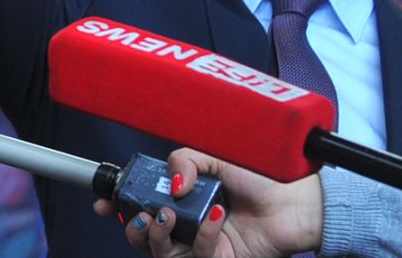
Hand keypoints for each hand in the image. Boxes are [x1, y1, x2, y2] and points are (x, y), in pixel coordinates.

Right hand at [90, 149, 321, 257]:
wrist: (299, 201)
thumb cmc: (264, 176)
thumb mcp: (217, 154)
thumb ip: (185, 160)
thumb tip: (171, 183)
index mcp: (183, 193)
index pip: (140, 200)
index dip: (118, 203)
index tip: (102, 202)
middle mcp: (187, 219)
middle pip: (142, 233)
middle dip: (132, 225)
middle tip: (139, 212)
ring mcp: (201, 242)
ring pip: (160, 251)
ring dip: (157, 234)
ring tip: (168, 215)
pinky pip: (196, 255)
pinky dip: (202, 236)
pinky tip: (216, 219)